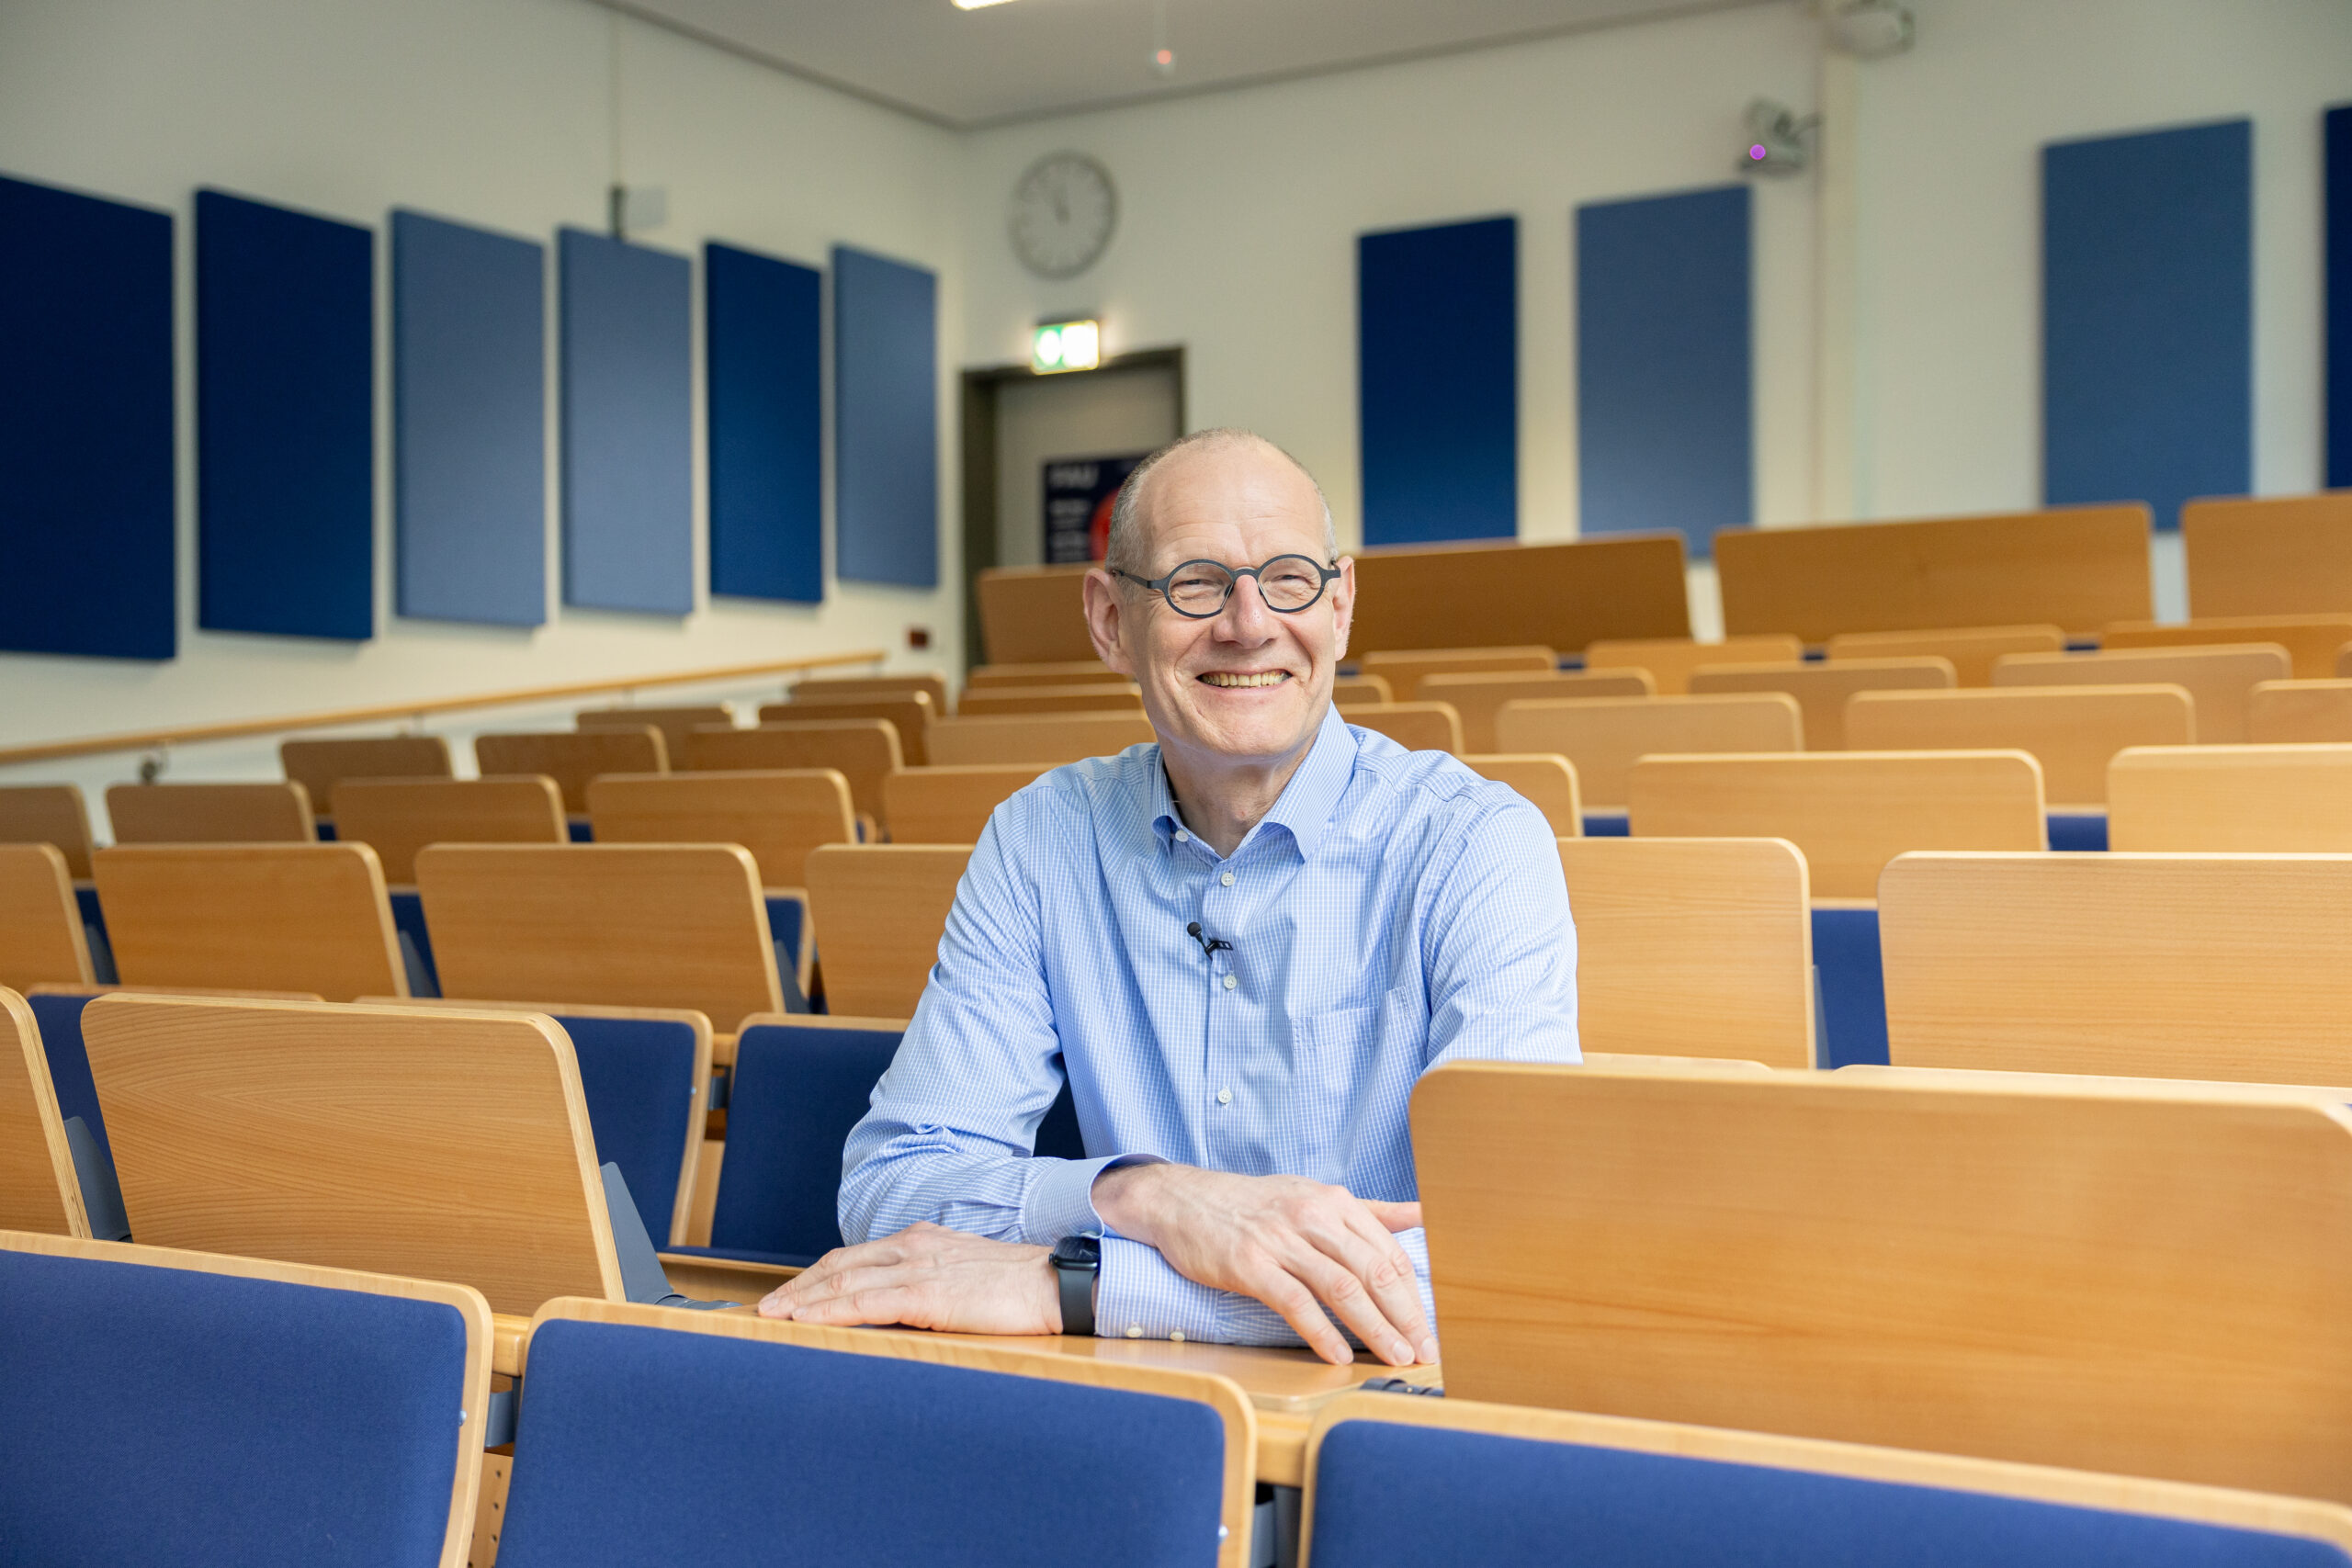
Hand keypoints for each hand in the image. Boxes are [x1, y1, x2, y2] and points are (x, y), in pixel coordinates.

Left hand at [756, 1222, 1061, 1334]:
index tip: (790, 1293)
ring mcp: (917, 1268)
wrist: (1055, 1283)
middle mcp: (912, 1246)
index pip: (855, 1256)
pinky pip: (864, 1302)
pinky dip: (827, 1310)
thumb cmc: (1019, 1285)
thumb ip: (931, 1281)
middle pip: (838, 1264)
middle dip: (798, 1286)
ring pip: (842, 1281)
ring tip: (771, 1316)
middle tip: (764, 1308)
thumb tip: (903, 1306)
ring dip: (801, 1299)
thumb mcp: (965, 1274)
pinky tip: (805, 1321)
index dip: (817, 1275)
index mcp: (922, 1240)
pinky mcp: (926, 1294)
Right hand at [1092, 1163, 1434, 1367]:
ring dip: (1374, 1328)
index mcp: (1334, 1201)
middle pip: (1373, 1271)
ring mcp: (1280, 1240)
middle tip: (1424, 1352)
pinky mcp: (1249, 1264)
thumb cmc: (1255, 1205)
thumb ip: (1370, 1212)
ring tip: (1394, 1357)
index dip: (1414, 1295)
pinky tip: (1338, 1356)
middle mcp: (1312, 1216)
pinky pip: (1294, 1302)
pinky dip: (1321, 1332)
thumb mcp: (1313, 1196)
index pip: (1388, 1252)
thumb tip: (1424, 1214)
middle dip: (1405, 1317)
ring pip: (1341, 1287)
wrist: (1183, 1200)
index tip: (1431, 1329)